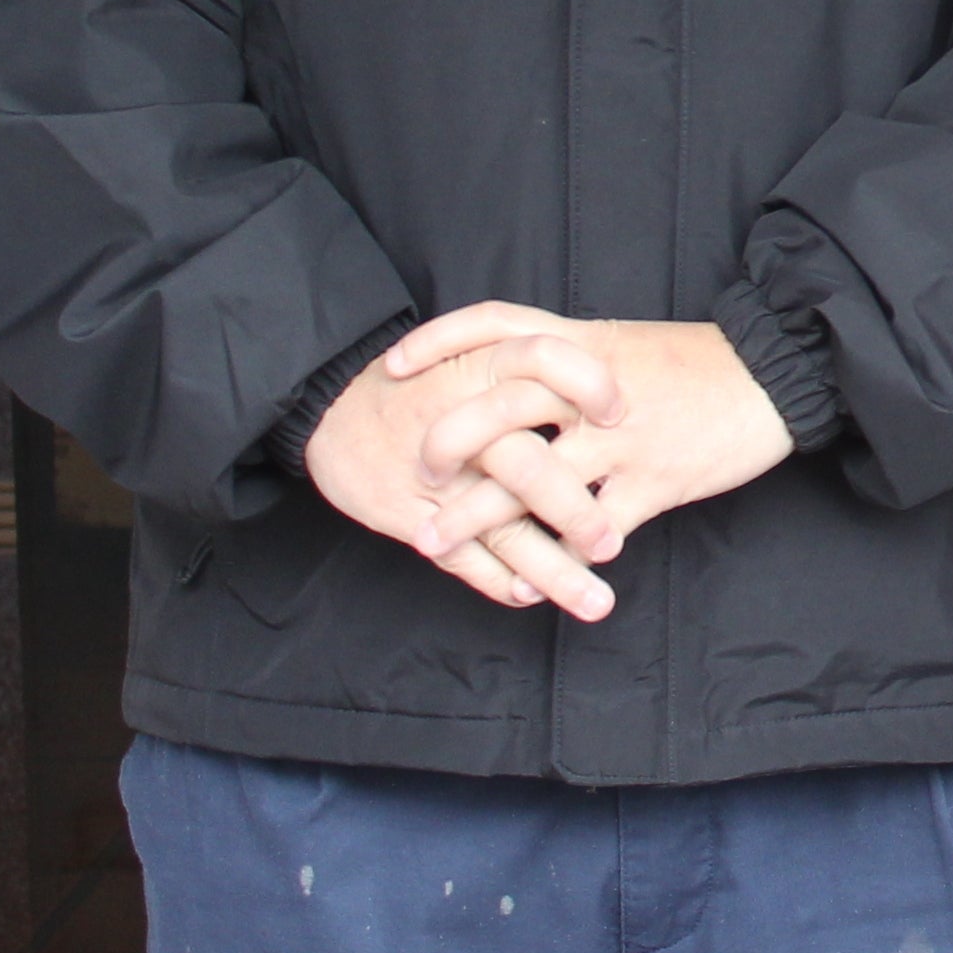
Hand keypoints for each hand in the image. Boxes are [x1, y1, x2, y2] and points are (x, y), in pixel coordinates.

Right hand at [303, 305, 617, 620]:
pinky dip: (502, 581)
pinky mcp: (414, 518)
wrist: (331, 406)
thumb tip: (620, 394)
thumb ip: (533, 370)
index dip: (587, 385)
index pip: (545, 364)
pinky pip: (464, 560)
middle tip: (613, 544)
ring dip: (553, 571)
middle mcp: (463, 424)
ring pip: (501, 531)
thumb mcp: (473, 351)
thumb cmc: (425, 380)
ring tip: (597, 601)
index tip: (620, 414)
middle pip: (527, 468)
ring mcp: (439, 480)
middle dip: (574, 512)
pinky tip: (533, 594)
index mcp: (482, 368)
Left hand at [376, 306, 799, 595]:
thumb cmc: (701, 361)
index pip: (498, 325)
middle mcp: (594, 389)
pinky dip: (561, 559)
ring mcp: (623, 439)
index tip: (394, 366)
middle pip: (501, 407)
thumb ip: (572, 362)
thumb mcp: (628, 343)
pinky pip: (595, 529)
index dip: (440, 342)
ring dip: (476, 517)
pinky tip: (535, 582)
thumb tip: (517, 380)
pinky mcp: (655, 481)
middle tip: (415, 471)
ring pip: (533, 481)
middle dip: (446, 443)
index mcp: (585, 344)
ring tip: (433, 543)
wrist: (779, 373)